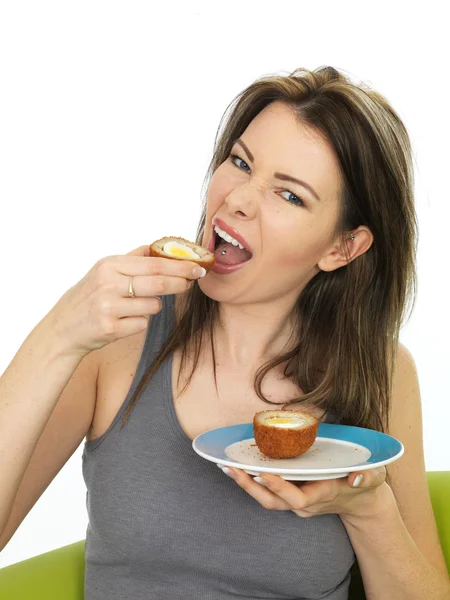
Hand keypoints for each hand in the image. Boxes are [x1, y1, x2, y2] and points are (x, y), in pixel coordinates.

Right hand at [41, 245, 205, 356]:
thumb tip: (160, 246)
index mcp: (109, 265)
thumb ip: (132, 258)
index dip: (180, 266)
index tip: (198, 267)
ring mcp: (109, 307)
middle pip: (158, 282)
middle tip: (193, 282)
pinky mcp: (111, 328)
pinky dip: (140, 322)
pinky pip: (142, 323)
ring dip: (154, 306)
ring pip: (154, 306)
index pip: (154, 263)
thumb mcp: (104, 270)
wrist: (63, 328)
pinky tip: (124, 320)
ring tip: (135, 306)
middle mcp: (108, 284)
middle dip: (181, 282)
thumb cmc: (89, 296)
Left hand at [220, 465, 388, 519]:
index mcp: (322, 495)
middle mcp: (305, 502)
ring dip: (245, 484)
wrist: (361, 500)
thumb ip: (369, 476)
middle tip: (230, 468)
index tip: (262, 473)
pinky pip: (267, 491)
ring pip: (266, 498)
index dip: (278, 487)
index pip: (296, 497)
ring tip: (226, 466)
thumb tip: (356, 476)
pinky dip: (251, 480)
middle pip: (272, 501)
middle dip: (250, 486)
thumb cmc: (366, 484)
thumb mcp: (374, 476)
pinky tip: (237, 467)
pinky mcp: (291, 495)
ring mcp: (296, 501)